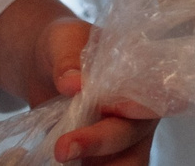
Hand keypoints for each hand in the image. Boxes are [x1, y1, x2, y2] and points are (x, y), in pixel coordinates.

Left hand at [0, 0, 157, 163]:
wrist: (43, 68)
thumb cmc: (63, 46)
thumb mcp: (62, 41)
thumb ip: (68, 60)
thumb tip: (71, 83)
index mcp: (141, 77)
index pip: (152, 95)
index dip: (140, 105)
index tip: (121, 108)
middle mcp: (137, 112)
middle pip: (132, 135)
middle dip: (101, 142)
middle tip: (63, 147)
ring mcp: (121, 139)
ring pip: (127, 162)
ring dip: (101, 165)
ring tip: (65, 158)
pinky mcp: (101, 156)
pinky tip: (65, 164)